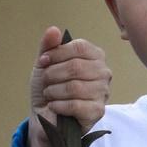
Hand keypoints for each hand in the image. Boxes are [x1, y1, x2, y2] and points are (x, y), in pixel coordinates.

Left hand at [27, 26, 113, 146]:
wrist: (46, 116)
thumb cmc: (50, 88)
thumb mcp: (45, 64)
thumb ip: (48, 46)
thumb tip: (54, 30)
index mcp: (94, 56)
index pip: (79, 47)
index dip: (57, 53)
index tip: (43, 62)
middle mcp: (103, 72)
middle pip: (76, 66)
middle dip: (53, 74)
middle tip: (46, 82)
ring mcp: (103, 93)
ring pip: (75, 87)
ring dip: (54, 91)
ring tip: (50, 94)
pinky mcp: (98, 111)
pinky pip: (76, 105)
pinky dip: (58, 105)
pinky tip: (54, 106)